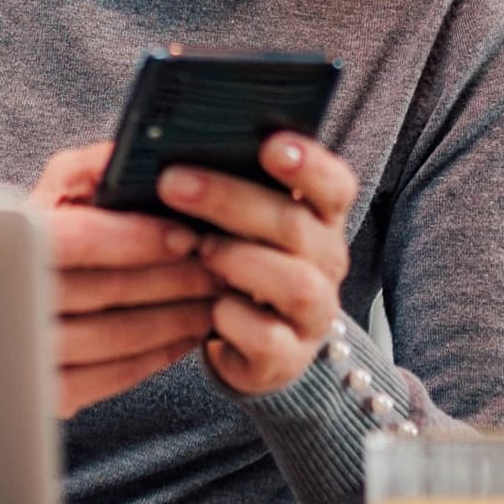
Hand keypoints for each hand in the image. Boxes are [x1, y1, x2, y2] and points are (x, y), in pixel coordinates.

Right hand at [31, 140, 222, 418]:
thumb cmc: (39, 233)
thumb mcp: (56, 188)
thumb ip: (93, 167)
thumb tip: (137, 151)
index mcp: (11, 241)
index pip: (79, 239)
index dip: (137, 239)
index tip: (186, 235)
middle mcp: (10, 299)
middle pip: (106, 291)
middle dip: (175, 278)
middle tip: (221, 267)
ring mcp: (27, 353)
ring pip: (116, 338)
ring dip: (176, 318)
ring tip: (215, 298)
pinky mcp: (47, 393)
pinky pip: (111, 377)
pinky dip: (157, 356)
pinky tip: (187, 335)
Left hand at [156, 133, 356, 396]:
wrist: (243, 341)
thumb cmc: (234, 259)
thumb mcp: (234, 220)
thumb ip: (224, 183)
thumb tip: (170, 152)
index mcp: (318, 217)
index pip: (334, 185)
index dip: (308, 164)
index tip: (269, 146)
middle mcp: (326, 261)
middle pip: (296, 225)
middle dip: (231, 200)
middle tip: (173, 183)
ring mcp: (313, 312)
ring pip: (295, 283)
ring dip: (239, 260)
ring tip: (198, 249)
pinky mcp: (288, 357)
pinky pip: (268, 338)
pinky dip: (234, 320)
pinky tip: (209, 308)